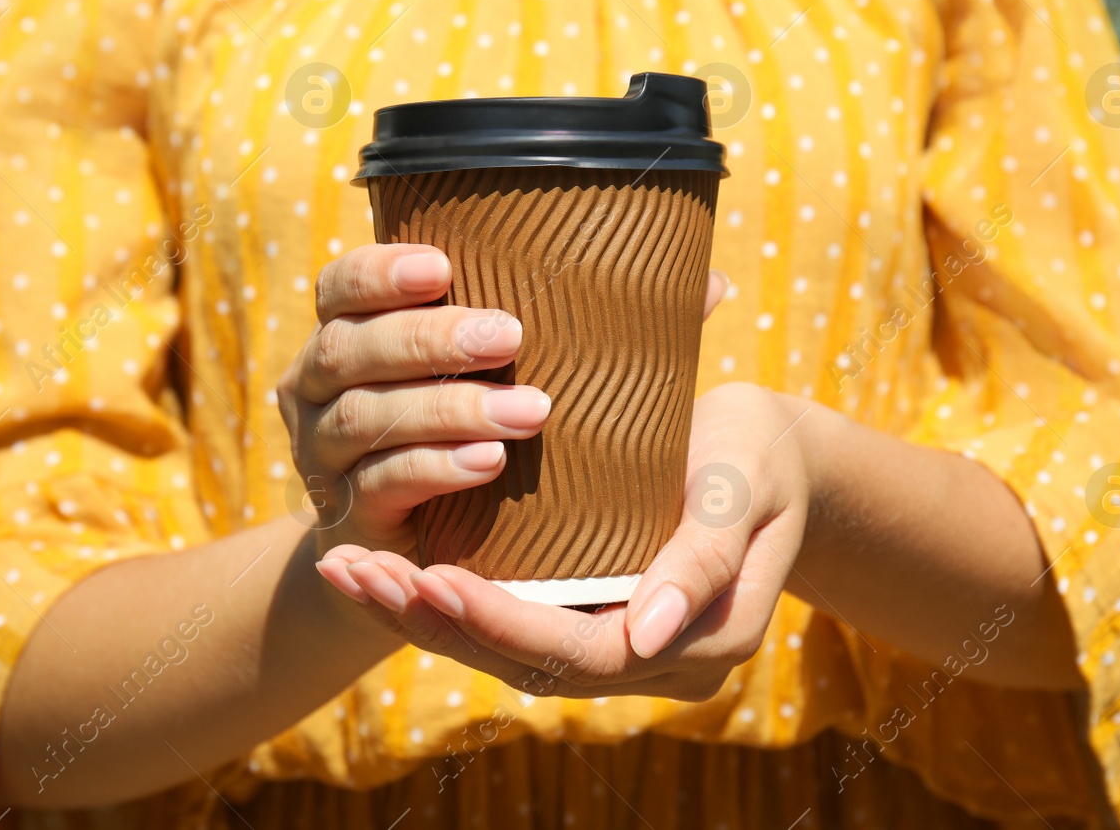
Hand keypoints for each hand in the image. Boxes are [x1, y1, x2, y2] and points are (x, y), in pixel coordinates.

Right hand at [277, 243, 727, 576]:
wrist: (423, 545)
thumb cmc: (481, 427)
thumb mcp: (511, 369)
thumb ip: (587, 326)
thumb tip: (705, 284)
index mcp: (350, 328)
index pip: (342, 284)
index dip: (383, 272)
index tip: (446, 264)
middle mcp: (318, 386)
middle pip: (351, 348)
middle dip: (428, 340)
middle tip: (510, 336)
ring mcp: (323, 455)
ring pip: (366, 419)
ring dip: (446, 409)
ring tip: (527, 413)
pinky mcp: (348, 519)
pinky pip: (380, 487)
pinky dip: (433, 470)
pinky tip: (488, 465)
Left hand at [315, 382, 813, 702]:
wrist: (772, 456)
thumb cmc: (759, 458)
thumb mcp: (743, 491)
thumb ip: (702, 561)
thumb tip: (642, 634)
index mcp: (694, 644)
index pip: (580, 653)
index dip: (502, 623)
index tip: (435, 578)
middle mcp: (646, 660)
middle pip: (524, 662)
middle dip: (434, 621)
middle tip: (357, 570)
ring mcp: (611, 641)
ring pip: (501, 649)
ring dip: (420, 615)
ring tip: (346, 569)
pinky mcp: (582, 612)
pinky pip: (504, 621)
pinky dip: (441, 598)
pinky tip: (383, 567)